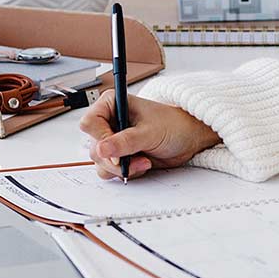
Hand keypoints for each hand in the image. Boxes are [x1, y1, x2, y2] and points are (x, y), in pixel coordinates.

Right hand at [78, 90, 219, 180]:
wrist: (188, 139)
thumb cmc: (173, 125)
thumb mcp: (149, 132)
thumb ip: (125, 141)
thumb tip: (102, 150)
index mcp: (111, 104)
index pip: (90, 123)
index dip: (100, 139)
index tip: (115, 151)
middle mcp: (109, 122)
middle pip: (93, 147)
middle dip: (114, 159)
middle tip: (134, 159)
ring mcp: (113, 141)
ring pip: (100, 162)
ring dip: (121, 168)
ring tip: (143, 161)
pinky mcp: (119, 156)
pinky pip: (110, 171)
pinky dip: (126, 172)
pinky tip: (143, 164)